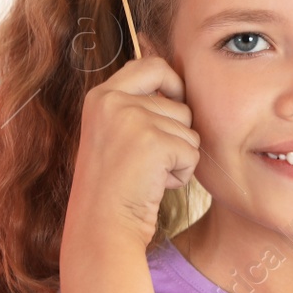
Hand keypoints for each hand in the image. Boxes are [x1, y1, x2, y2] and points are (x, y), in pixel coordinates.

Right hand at [64, 51, 200, 247]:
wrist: (100, 226)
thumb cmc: (112, 188)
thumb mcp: (112, 134)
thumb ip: (135, 108)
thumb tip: (175, 86)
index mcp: (101, 96)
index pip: (151, 66)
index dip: (172, 83)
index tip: (175, 104)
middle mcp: (113, 100)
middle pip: (179, 103)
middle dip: (177, 134)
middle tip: (151, 160)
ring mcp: (133, 119)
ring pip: (189, 131)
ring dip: (178, 158)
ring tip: (148, 176)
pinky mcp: (154, 142)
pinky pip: (192, 153)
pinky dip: (181, 175)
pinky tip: (155, 186)